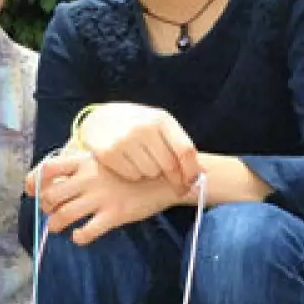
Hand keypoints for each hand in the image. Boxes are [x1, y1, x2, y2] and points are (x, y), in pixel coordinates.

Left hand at [30, 149, 184, 245]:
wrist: (165, 178)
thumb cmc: (132, 170)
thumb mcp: (105, 159)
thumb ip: (83, 167)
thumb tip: (59, 180)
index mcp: (85, 162)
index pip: (49, 168)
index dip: (35, 181)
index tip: (31, 191)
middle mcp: (89, 178)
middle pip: (51, 195)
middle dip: (46, 207)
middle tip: (52, 212)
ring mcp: (101, 196)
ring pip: (63, 215)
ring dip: (56, 224)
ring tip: (60, 227)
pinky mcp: (114, 214)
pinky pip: (87, 231)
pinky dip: (78, 237)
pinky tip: (80, 236)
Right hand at [77, 103, 201, 192]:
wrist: (101, 118)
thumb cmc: (138, 124)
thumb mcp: (160, 125)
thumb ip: (179, 144)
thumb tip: (202, 172)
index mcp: (161, 119)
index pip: (185, 150)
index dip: (192, 171)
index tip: (195, 183)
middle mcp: (143, 128)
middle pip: (169, 166)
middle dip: (175, 179)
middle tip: (176, 185)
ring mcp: (124, 140)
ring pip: (150, 173)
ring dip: (151, 174)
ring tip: (145, 162)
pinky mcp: (108, 152)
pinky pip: (132, 176)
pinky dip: (134, 175)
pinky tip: (130, 163)